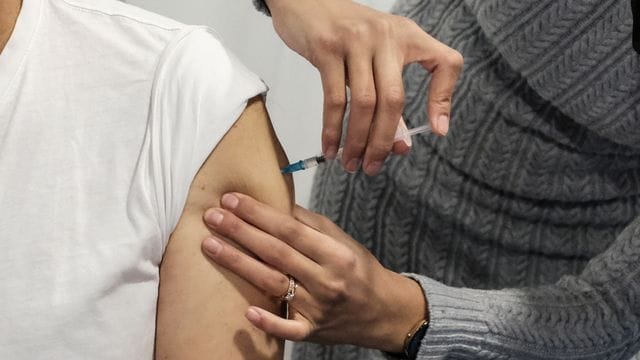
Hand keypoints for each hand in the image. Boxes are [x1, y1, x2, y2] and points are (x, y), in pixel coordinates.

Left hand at [201, 193, 427, 352]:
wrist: (383, 311)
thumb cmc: (359, 270)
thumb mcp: (341, 240)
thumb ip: (309, 224)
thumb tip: (275, 204)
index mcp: (335, 254)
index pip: (290, 229)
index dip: (259, 213)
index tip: (232, 199)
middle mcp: (327, 280)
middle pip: (277, 252)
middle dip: (241, 232)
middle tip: (213, 217)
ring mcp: (318, 308)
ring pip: (274, 284)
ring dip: (240, 264)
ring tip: (211, 245)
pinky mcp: (312, 331)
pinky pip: (288, 329)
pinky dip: (268, 321)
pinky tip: (245, 310)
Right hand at [265, 0, 462, 174]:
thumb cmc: (342, 32)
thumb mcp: (374, 55)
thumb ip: (388, 95)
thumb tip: (399, 144)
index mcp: (407, 36)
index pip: (445, 63)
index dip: (444, 98)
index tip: (436, 131)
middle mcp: (385, 37)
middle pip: (394, 99)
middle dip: (384, 141)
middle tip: (374, 167)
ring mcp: (355, 41)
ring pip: (364, 103)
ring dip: (357, 141)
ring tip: (352, 163)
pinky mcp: (327, 48)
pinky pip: (334, 98)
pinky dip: (332, 129)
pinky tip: (330, 147)